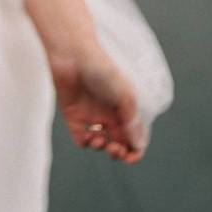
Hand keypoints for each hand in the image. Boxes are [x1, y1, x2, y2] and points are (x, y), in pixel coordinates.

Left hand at [48, 45, 146, 163]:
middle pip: (118, 143)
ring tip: (100, 140)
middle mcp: (109, 114)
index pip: (133, 136)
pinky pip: (81, 138)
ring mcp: (91, 115)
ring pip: (101, 143)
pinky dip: (86, 143)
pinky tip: (89, 136)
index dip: (134, 151)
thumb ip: (132, 121)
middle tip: (115, 148)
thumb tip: (138, 144)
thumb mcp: (124, 94)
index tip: (130, 156)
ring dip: (103, 148)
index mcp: (124, 109)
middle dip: (119, 152)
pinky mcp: (74, 115)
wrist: (73, 55)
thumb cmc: (102, 69)